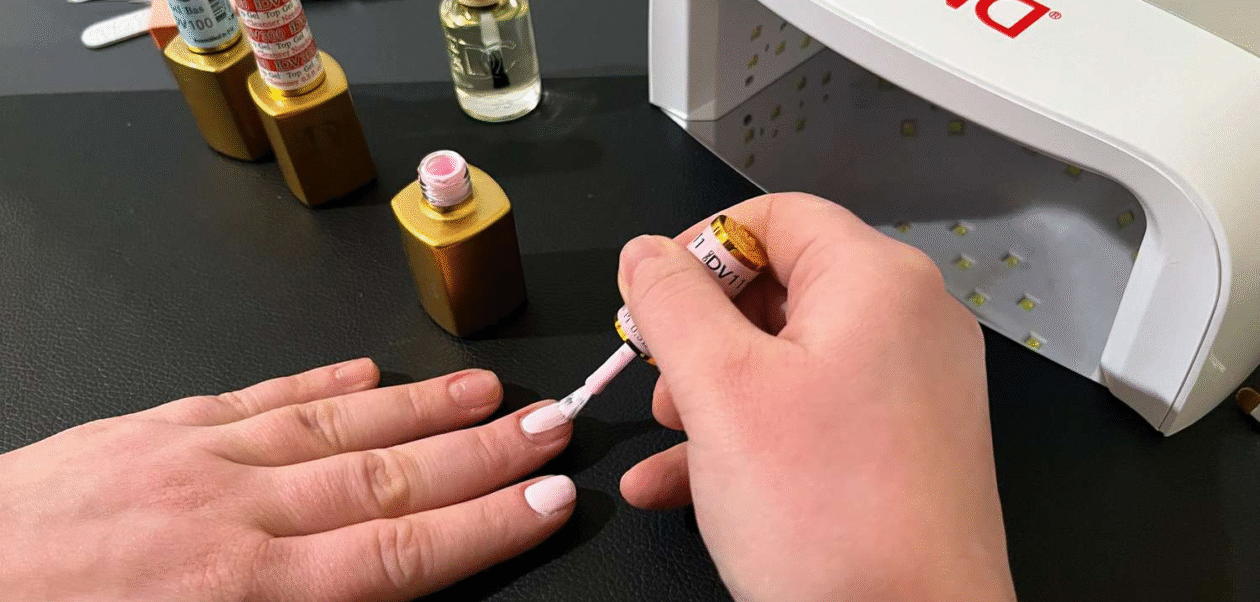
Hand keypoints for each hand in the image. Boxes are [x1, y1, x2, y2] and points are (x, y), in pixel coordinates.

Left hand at [0, 359, 574, 601]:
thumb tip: (375, 601)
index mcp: (246, 597)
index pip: (402, 552)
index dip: (489, 524)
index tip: (548, 496)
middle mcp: (233, 519)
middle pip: (389, 478)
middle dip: (484, 453)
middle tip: (552, 424)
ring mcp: (192, 464)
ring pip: (335, 427)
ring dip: (421, 408)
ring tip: (486, 390)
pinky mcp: (148, 432)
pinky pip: (252, 400)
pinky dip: (318, 384)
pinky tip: (365, 373)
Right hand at [616, 194, 1015, 601]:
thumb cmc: (832, 520)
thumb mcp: (719, 392)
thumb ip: (672, 304)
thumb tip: (646, 254)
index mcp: (877, 283)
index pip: (776, 216)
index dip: (700, 247)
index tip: (652, 294)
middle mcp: (908, 325)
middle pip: (780, 288)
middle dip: (700, 333)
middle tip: (654, 373)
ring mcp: (911, 390)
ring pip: (787, 360)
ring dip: (711, 394)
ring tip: (666, 440)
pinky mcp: (901, 448)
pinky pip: (812, 416)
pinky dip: (748, 436)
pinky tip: (679, 484)